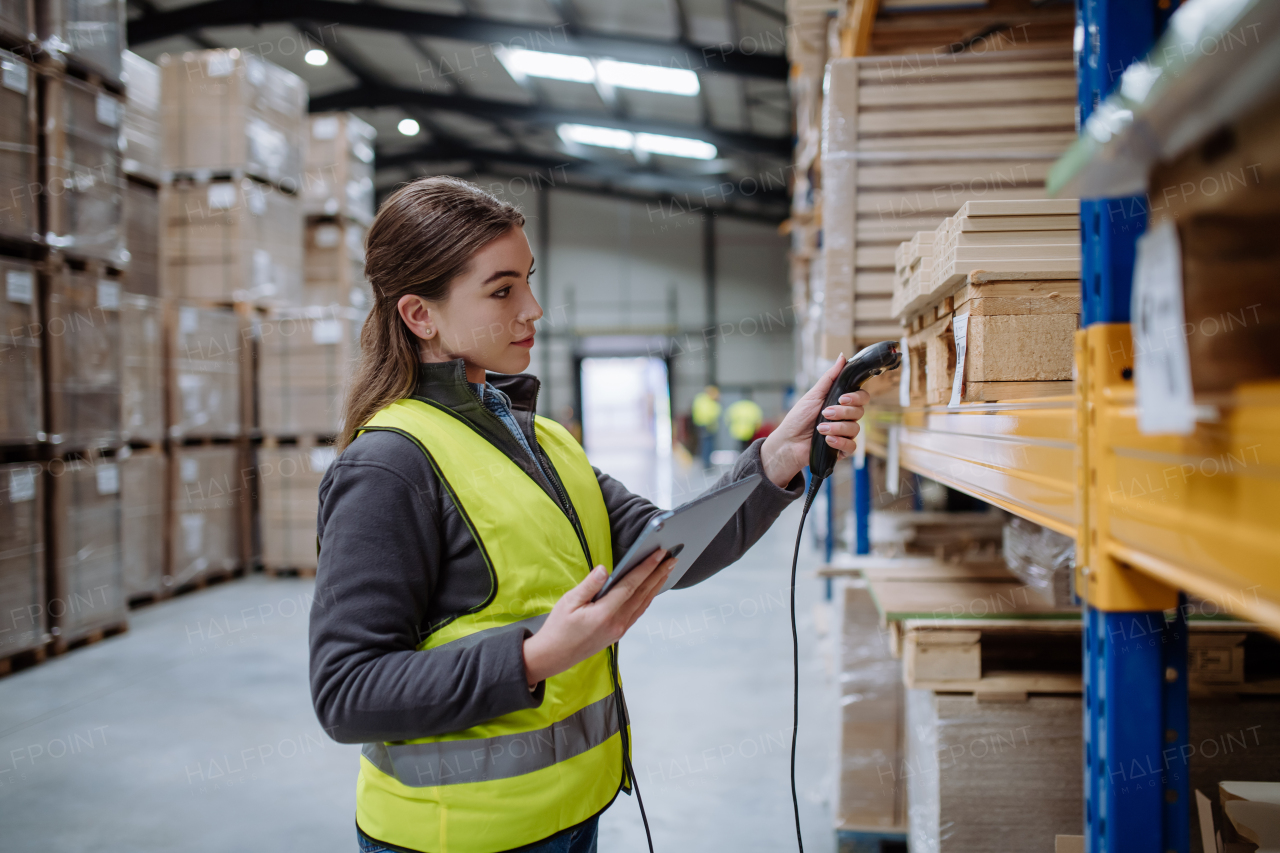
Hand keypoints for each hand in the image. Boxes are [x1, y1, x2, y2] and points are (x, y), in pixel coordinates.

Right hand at [522, 548, 677, 686]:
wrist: (555, 656)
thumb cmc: (559, 628)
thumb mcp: (569, 602)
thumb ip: (589, 585)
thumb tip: (604, 569)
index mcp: (604, 613)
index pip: (631, 585)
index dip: (646, 568)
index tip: (658, 554)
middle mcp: (617, 623)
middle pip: (643, 594)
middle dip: (658, 574)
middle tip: (672, 558)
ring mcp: (620, 629)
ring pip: (643, 603)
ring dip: (656, 585)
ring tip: (666, 570)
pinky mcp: (618, 632)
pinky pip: (638, 612)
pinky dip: (648, 598)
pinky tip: (651, 589)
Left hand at [759, 354, 869, 487]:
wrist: (788, 441)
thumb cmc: (798, 417)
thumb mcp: (813, 394)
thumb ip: (830, 377)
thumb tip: (842, 357)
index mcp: (841, 403)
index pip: (862, 397)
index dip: (856, 397)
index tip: (841, 398)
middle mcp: (845, 418)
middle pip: (860, 412)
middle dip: (842, 412)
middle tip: (826, 413)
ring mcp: (844, 434)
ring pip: (855, 429)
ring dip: (837, 427)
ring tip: (820, 429)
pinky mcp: (841, 449)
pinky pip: (852, 446)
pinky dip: (840, 442)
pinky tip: (828, 440)